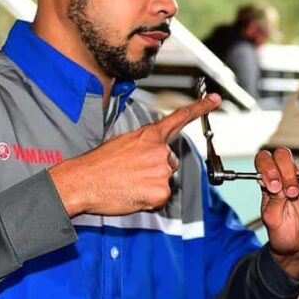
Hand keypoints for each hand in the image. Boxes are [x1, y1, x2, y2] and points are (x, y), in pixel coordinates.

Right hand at [49, 94, 220, 216]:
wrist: (82, 181)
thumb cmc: (98, 165)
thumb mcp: (122, 144)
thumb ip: (144, 146)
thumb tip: (153, 156)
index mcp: (149, 136)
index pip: (179, 118)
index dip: (200, 108)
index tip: (216, 99)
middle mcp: (159, 151)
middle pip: (171, 162)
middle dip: (156, 169)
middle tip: (131, 173)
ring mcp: (162, 171)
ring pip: (165, 179)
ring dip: (151, 184)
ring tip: (128, 183)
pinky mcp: (161, 191)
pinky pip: (161, 197)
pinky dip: (149, 199)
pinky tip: (132, 194)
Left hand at [256, 147, 298, 277]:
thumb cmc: (283, 232)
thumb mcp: (272, 220)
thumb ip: (273, 200)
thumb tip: (274, 182)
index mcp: (272, 180)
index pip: (265, 159)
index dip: (268, 167)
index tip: (274, 186)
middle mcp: (289, 175)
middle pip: (285, 154)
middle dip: (287, 172)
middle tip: (291, 193)